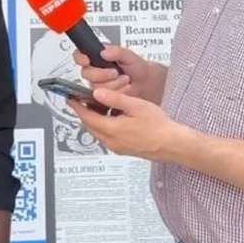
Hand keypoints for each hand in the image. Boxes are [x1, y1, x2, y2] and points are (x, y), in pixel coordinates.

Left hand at [66, 87, 188, 161]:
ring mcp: (117, 147)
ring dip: (95, 119)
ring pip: (98, 131)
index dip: (77, 107)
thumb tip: (97, 93)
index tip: (71, 99)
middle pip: (90, 125)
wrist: (172, 144)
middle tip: (83, 99)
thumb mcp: (135, 105)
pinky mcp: (124, 149)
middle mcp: (111, 141)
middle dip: (85, 112)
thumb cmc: (159, 126)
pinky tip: (114, 117)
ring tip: (100, 105)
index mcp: (112, 130)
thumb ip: (114, 99)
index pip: (87, 117)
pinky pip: (107, 136)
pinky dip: (104, 125)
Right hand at [72, 45, 155, 100]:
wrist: (147, 84)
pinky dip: (113, 96)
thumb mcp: (130, 56)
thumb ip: (117, 51)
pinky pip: (100, 101)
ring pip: (95, 88)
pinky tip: (122, 93)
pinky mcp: (102, 99)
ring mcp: (98, 86)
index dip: (81, 58)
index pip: (80, 56)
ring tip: (125, 81)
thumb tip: (104, 51)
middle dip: (102, 74)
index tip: (87, 60)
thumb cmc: (138, 68)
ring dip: (112, 86)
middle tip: (115, 72)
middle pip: (86, 74)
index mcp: (98, 58)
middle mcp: (96, 72)